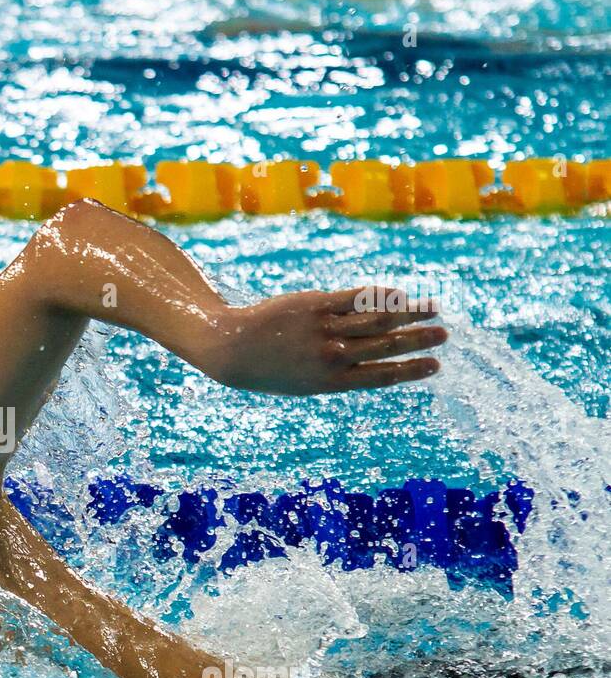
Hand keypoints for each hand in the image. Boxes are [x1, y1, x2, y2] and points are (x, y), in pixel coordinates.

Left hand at [198, 288, 446, 395]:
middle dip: (418, 340)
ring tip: (433, 309)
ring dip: (409, 314)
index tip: (435, 365)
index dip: (411, 370)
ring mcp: (324, 330)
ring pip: (376, 320)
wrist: (233, 350)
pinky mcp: (315, 305)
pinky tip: (399, 294)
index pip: (381, 376)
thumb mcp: (306, 381)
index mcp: (332, 382)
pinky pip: (355, 299)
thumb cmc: (271, 369)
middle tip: (445, 335)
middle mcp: (332, 356)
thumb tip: (374, 355)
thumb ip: (338, 371)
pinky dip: (380, 297)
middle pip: (385, 346)